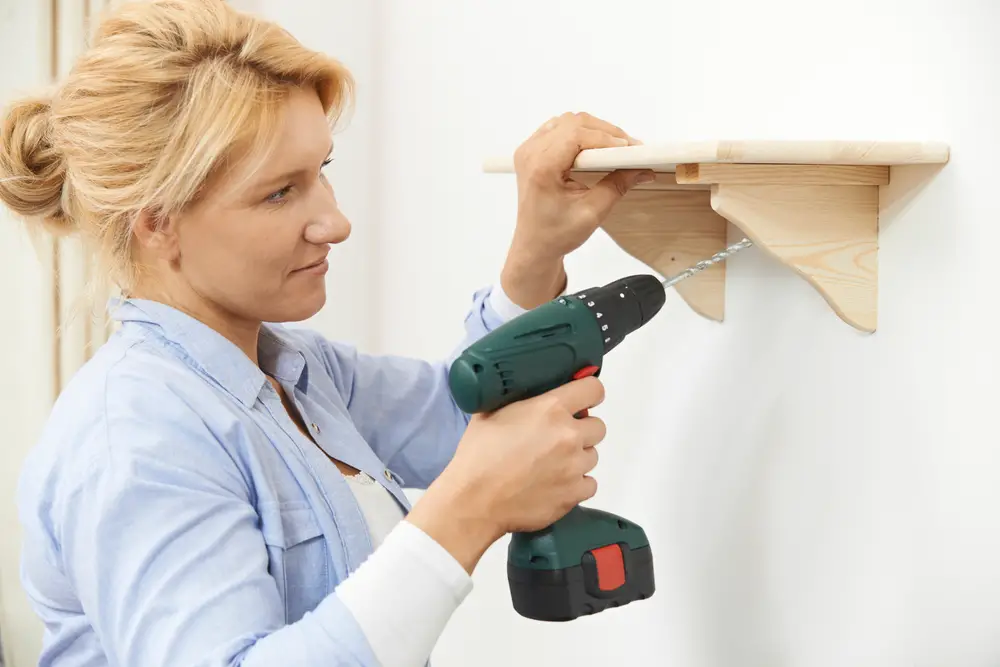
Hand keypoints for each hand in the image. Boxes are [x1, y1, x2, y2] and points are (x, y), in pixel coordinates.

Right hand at [405, 376, 606, 572]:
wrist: (474, 501)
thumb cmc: (478, 456)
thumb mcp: (491, 412)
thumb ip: (518, 399)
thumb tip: (530, 393)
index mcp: (550, 408)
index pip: (593, 390)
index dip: (589, 394)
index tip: (583, 400)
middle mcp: (569, 435)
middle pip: (598, 426)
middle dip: (582, 430)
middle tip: (560, 439)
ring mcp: (574, 466)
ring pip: (593, 456)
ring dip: (578, 458)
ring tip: (552, 465)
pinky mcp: (574, 494)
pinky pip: (589, 484)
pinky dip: (577, 484)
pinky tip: (556, 484)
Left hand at [500, 112, 655, 308]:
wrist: (535, 246)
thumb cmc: (555, 234)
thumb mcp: (593, 212)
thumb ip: (618, 186)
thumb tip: (641, 168)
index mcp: (540, 167)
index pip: (578, 135)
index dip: (608, 138)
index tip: (632, 149)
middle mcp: (531, 153)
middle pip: (574, 122)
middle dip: (606, 132)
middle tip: (630, 149)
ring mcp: (529, 150)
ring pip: (568, 121)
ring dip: (595, 130)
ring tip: (616, 149)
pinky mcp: (533, 151)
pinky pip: (560, 128)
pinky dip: (582, 133)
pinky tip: (597, 148)